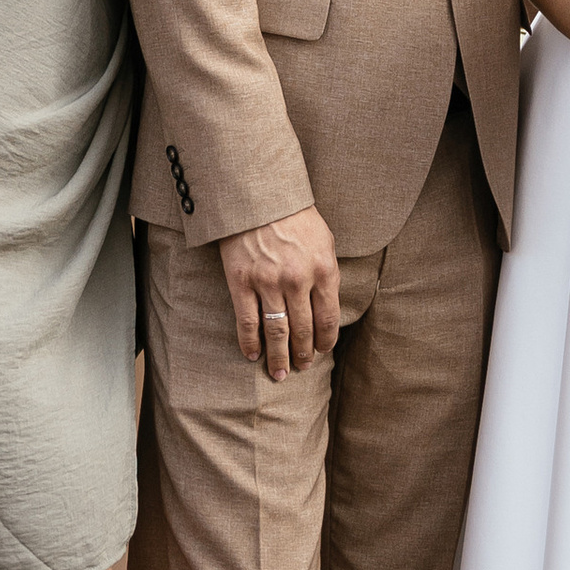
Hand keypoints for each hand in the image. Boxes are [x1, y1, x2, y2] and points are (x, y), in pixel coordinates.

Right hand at [218, 208, 341, 378]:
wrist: (257, 195)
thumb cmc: (294, 216)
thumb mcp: (323, 240)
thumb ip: (327, 273)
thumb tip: (326, 307)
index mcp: (323, 269)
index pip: (328, 319)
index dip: (325, 342)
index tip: (321, 352)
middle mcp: (297, 279)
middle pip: (302, 330)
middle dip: (302, 355)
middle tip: (300, 368)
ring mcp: (268, 282)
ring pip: (276, 332)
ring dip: (278, 357)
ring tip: (279, 373)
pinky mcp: (242, 281)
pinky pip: (247, 321)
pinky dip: (250, 343)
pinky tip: (253, 355)